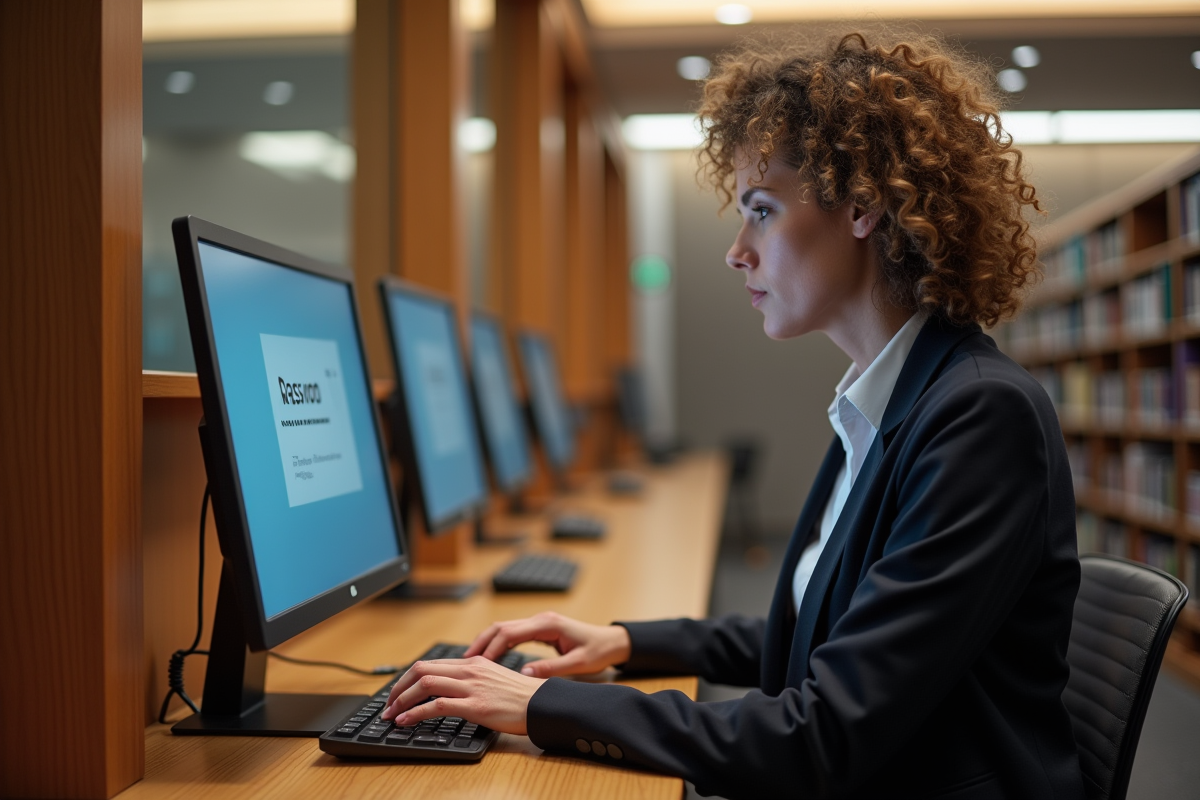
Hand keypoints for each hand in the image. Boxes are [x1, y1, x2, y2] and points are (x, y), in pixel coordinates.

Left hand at [379, 656, 544, 734]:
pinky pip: (437, 705)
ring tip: (391, 714)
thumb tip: (450, 690)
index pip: (429, 664)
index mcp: (473, 663)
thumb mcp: (493, 679)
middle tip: (388, 705)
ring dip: (401, 700)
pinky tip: (406, 721)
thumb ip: (472, 680)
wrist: (543, 703)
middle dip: (398, 688)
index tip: (397, 693)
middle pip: (421, 670)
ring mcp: (471, 687)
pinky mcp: (475, 705)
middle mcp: (469, 670)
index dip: (407, 678)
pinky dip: (415, 713)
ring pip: (425, 684)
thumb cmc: (521, 696)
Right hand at [465, 611, 631, 677]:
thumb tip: (524, 674)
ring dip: (487, 642)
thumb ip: (551, 669)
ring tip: (470, 660)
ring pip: (504, 628)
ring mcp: (539, 623)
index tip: (478, 664)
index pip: (510, 632)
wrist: (611, 641)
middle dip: (481, 642)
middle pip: (501, 627)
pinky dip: (498, 643)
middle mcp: (540, 620)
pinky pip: (513, 633)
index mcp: (547, 625)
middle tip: (464, 661)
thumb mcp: (577, 664)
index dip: (491, 648)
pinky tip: (489, 656)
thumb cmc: (597, 651)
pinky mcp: (540, 629)